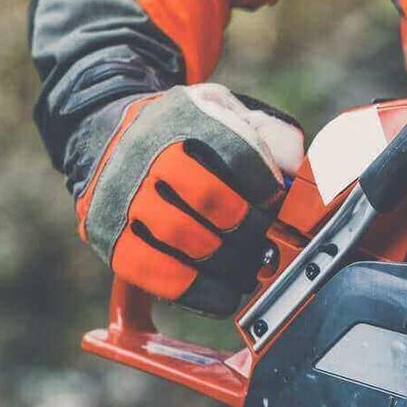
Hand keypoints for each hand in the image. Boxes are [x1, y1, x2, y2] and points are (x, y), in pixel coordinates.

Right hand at [77, 84, 303, 315]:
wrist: (105, 136)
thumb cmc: (182, 133)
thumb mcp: (225, 111)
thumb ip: (271, 137)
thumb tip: (300, 177)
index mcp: (185, 115)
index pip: (238, 152)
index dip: (267, 185)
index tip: (280, 203)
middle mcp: (148, 152)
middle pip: (211, 198)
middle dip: (252, 229)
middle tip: (271, 245)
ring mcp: (124, 196)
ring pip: (184, 238)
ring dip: (230, 264)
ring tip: (251, 272)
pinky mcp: (110, 236)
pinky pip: (157, 273)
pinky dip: (198, 292)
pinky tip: (224, 295)